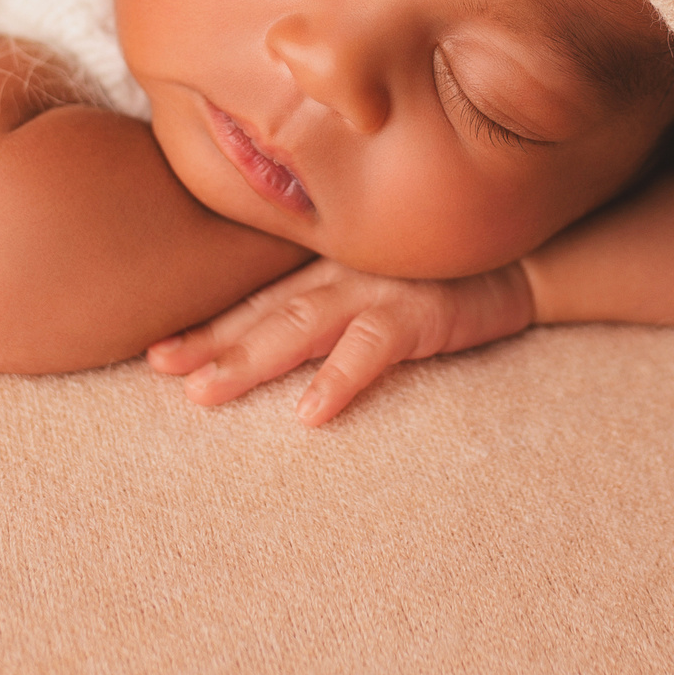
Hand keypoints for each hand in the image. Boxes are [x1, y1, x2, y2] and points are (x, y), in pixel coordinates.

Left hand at [146, 256, 537, 425]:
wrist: (520, 262)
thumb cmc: (440, 276)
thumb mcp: (375, 280)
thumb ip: (329, 298)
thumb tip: (273, 335)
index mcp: (324, 271)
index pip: (253, 301)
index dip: (205, 326)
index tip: (153, 353)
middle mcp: (339, 275)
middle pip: (261, 313)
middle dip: (208, 343)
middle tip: (157, 370)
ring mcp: (375, 292)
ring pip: (299, 327)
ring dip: (249, 359)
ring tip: (206, 392)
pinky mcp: (418, 314)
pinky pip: (370, 349)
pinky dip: (339, 378)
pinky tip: (309, 412)